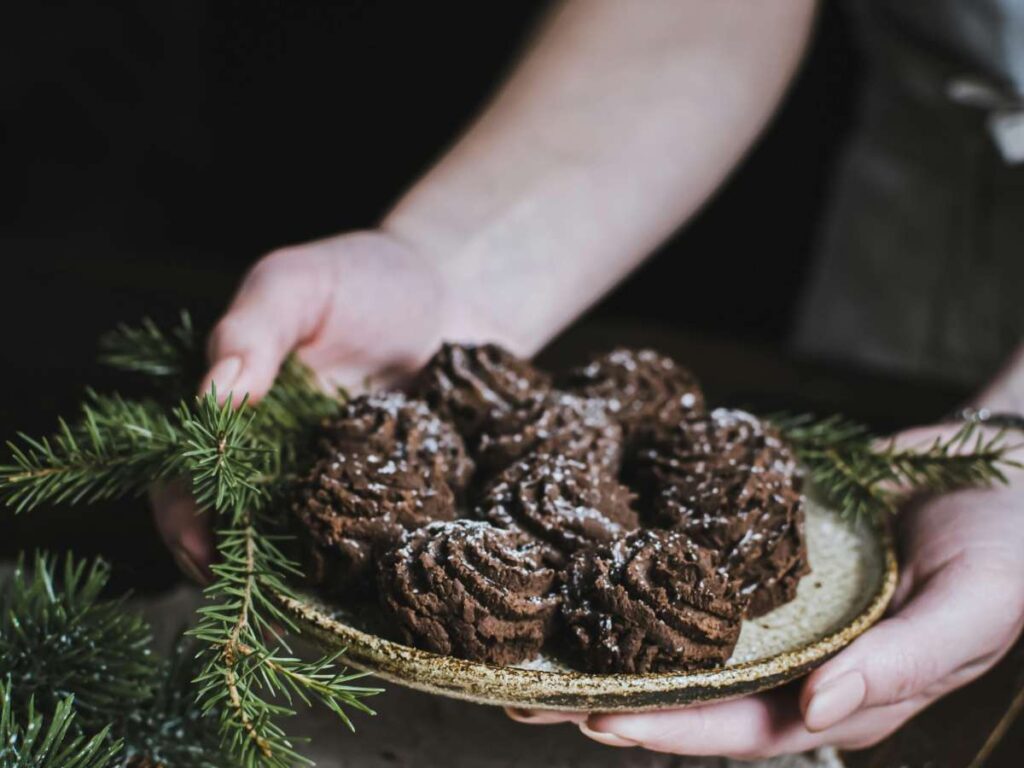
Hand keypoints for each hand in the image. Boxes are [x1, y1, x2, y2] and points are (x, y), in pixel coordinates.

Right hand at [152, 229, 499, 578]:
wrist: (454, 291)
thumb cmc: (364, 279)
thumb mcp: (296, 284)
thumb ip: (250, 332)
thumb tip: (213, 399)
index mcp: (242, 419)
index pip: (188, 479)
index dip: (183, 518)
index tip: (201, 548)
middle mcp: (282, 464)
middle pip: (240, 533)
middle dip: (238, 572)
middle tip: (251, 605)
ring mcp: (340, 487)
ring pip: (306, 553)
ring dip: (301, 589)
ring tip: (309, 616)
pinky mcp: (398, 498)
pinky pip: (378, 544)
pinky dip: (371, 572)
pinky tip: (378, 592)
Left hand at [510, 429, 1023, 757]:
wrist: (1006, 467)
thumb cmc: (1005, 549)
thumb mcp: (971, 610)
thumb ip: (902, 665)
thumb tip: (820, 707)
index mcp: (842, 693)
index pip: (743, 729)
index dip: (671, 729)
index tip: (597, 718)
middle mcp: (796, 661)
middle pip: (691, 691)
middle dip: (610, 694)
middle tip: (526, 689)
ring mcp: (775, 610)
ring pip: (682, 635)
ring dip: (613, 638)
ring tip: (535, 637)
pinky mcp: (762, 558)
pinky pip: (698, 573)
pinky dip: (650, 576)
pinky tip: (598, 566)